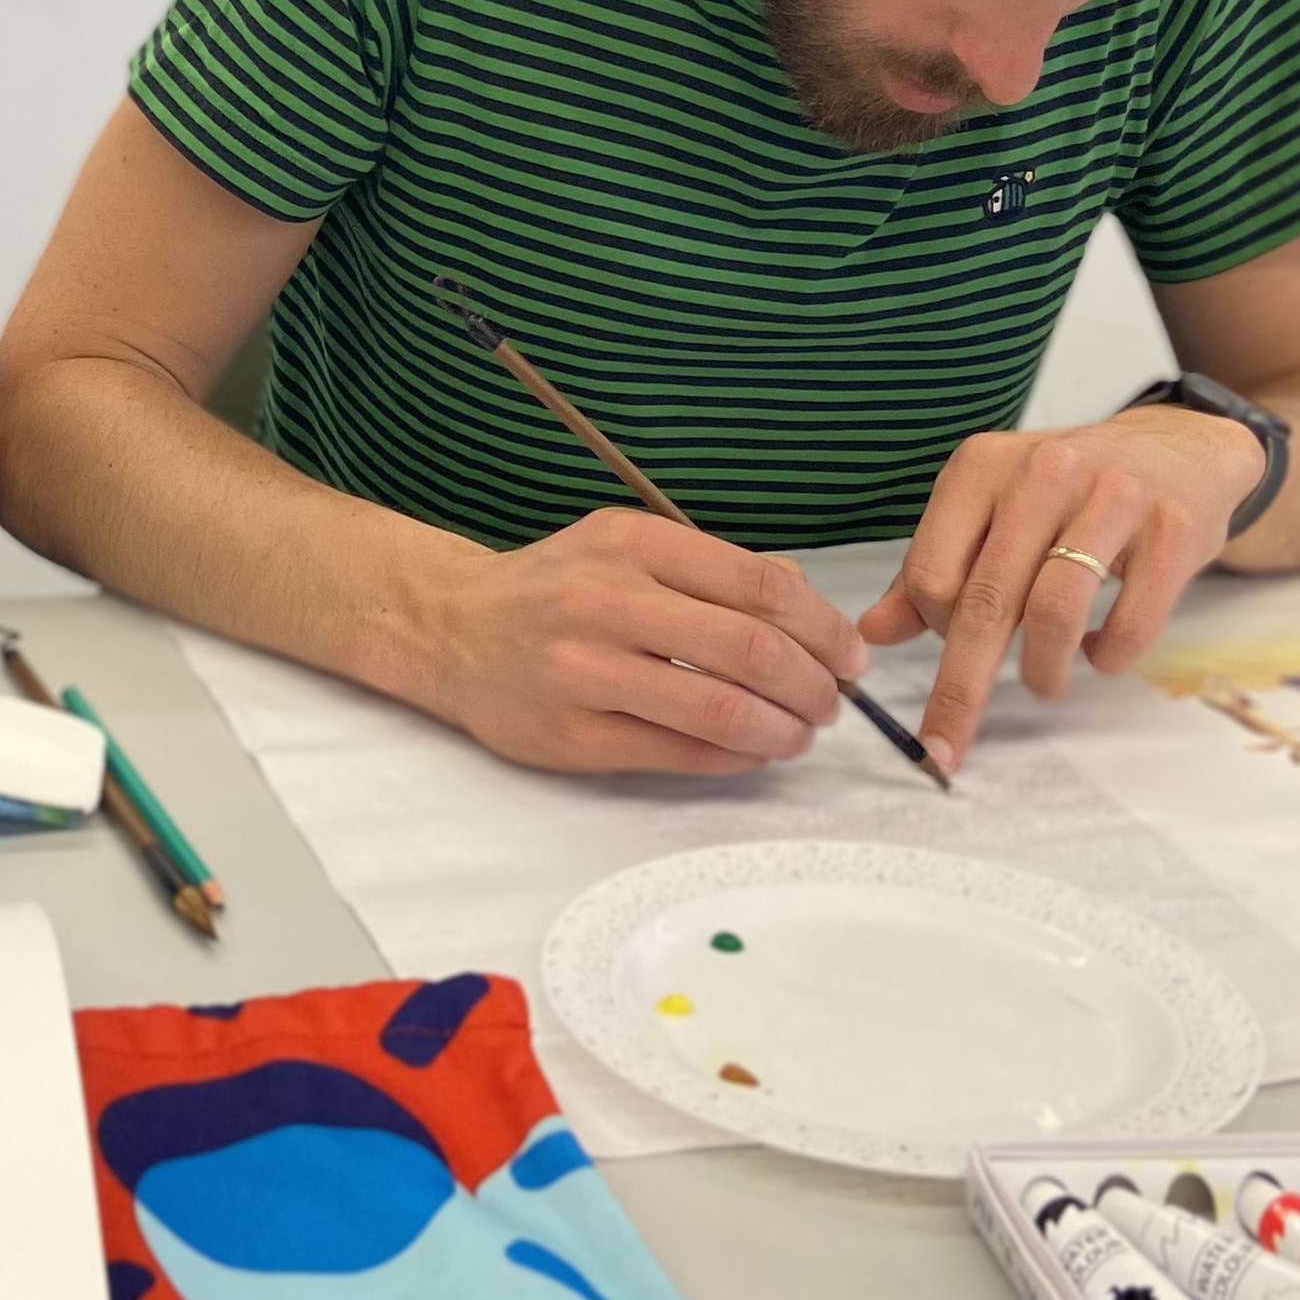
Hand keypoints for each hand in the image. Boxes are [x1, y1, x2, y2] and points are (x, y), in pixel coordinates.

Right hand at [413, 509, 864, 775]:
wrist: (450, 629)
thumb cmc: (553, 588)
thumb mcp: (624, 547)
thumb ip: (711, 569)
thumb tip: (803, 598)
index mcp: (630, 542)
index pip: (758, 584)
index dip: (823, 626)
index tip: (849, 654)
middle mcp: (605, 599)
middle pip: (750, 648)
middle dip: (815, 684)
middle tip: (832, 702)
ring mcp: (584, 669)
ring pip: (720, 708)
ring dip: (783, 730)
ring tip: (799, 733)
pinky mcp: (571, 734)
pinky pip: (679, 752)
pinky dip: (735, 757)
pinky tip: (750, 751)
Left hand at [859, 408, 1264, 770]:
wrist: (1179, 450)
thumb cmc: (1066, 493)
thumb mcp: (990, 512)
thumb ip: (930, 570)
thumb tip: (869, 634)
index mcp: (981, 466)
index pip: (931, 571)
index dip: (934, 627)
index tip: (953, 646)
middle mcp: (1042, 471)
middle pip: (986, 599)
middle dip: (962, 685)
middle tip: (950, 741)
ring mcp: (1111, 496)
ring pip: (1053, 610)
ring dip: (1042, 669)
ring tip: (1044, 683)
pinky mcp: (1172, 529)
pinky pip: (1130, 621)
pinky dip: (1107, 657)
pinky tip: (1099, 652)